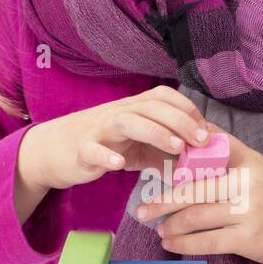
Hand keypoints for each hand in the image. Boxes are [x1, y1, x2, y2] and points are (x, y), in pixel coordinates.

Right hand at [19, 85, 211, 192]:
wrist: (56, 150)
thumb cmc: (105, 146)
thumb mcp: (139, 147)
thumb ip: (165, 152)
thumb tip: (197, 166)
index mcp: (134, 108)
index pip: (164, 97)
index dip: (187, 110)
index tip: (206, 131)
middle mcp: (119, 113)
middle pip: (152, 107)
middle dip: (180, 121)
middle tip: (201, 141)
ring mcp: (99, 129)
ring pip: (127, 121)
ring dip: (155, 132)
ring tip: (176, 147)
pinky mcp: (81, 149)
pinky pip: (92, 149)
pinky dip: (105, 156)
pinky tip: (119, 165)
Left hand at [137, 119, 262, 263]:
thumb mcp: (255, 168)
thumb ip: (226, 153)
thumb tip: (189, 135)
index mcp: (249, 160)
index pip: (208, 151)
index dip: (179, 154)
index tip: (155, 163)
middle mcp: (248, 183)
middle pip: (195, 189)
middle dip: (164, 201)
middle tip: (143, 210)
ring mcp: (249, 211)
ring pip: (197, 216)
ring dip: (171, 224)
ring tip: (158, 228)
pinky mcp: (248, 238)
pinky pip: (207, 241)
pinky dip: (184, 243)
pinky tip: (171, 243)